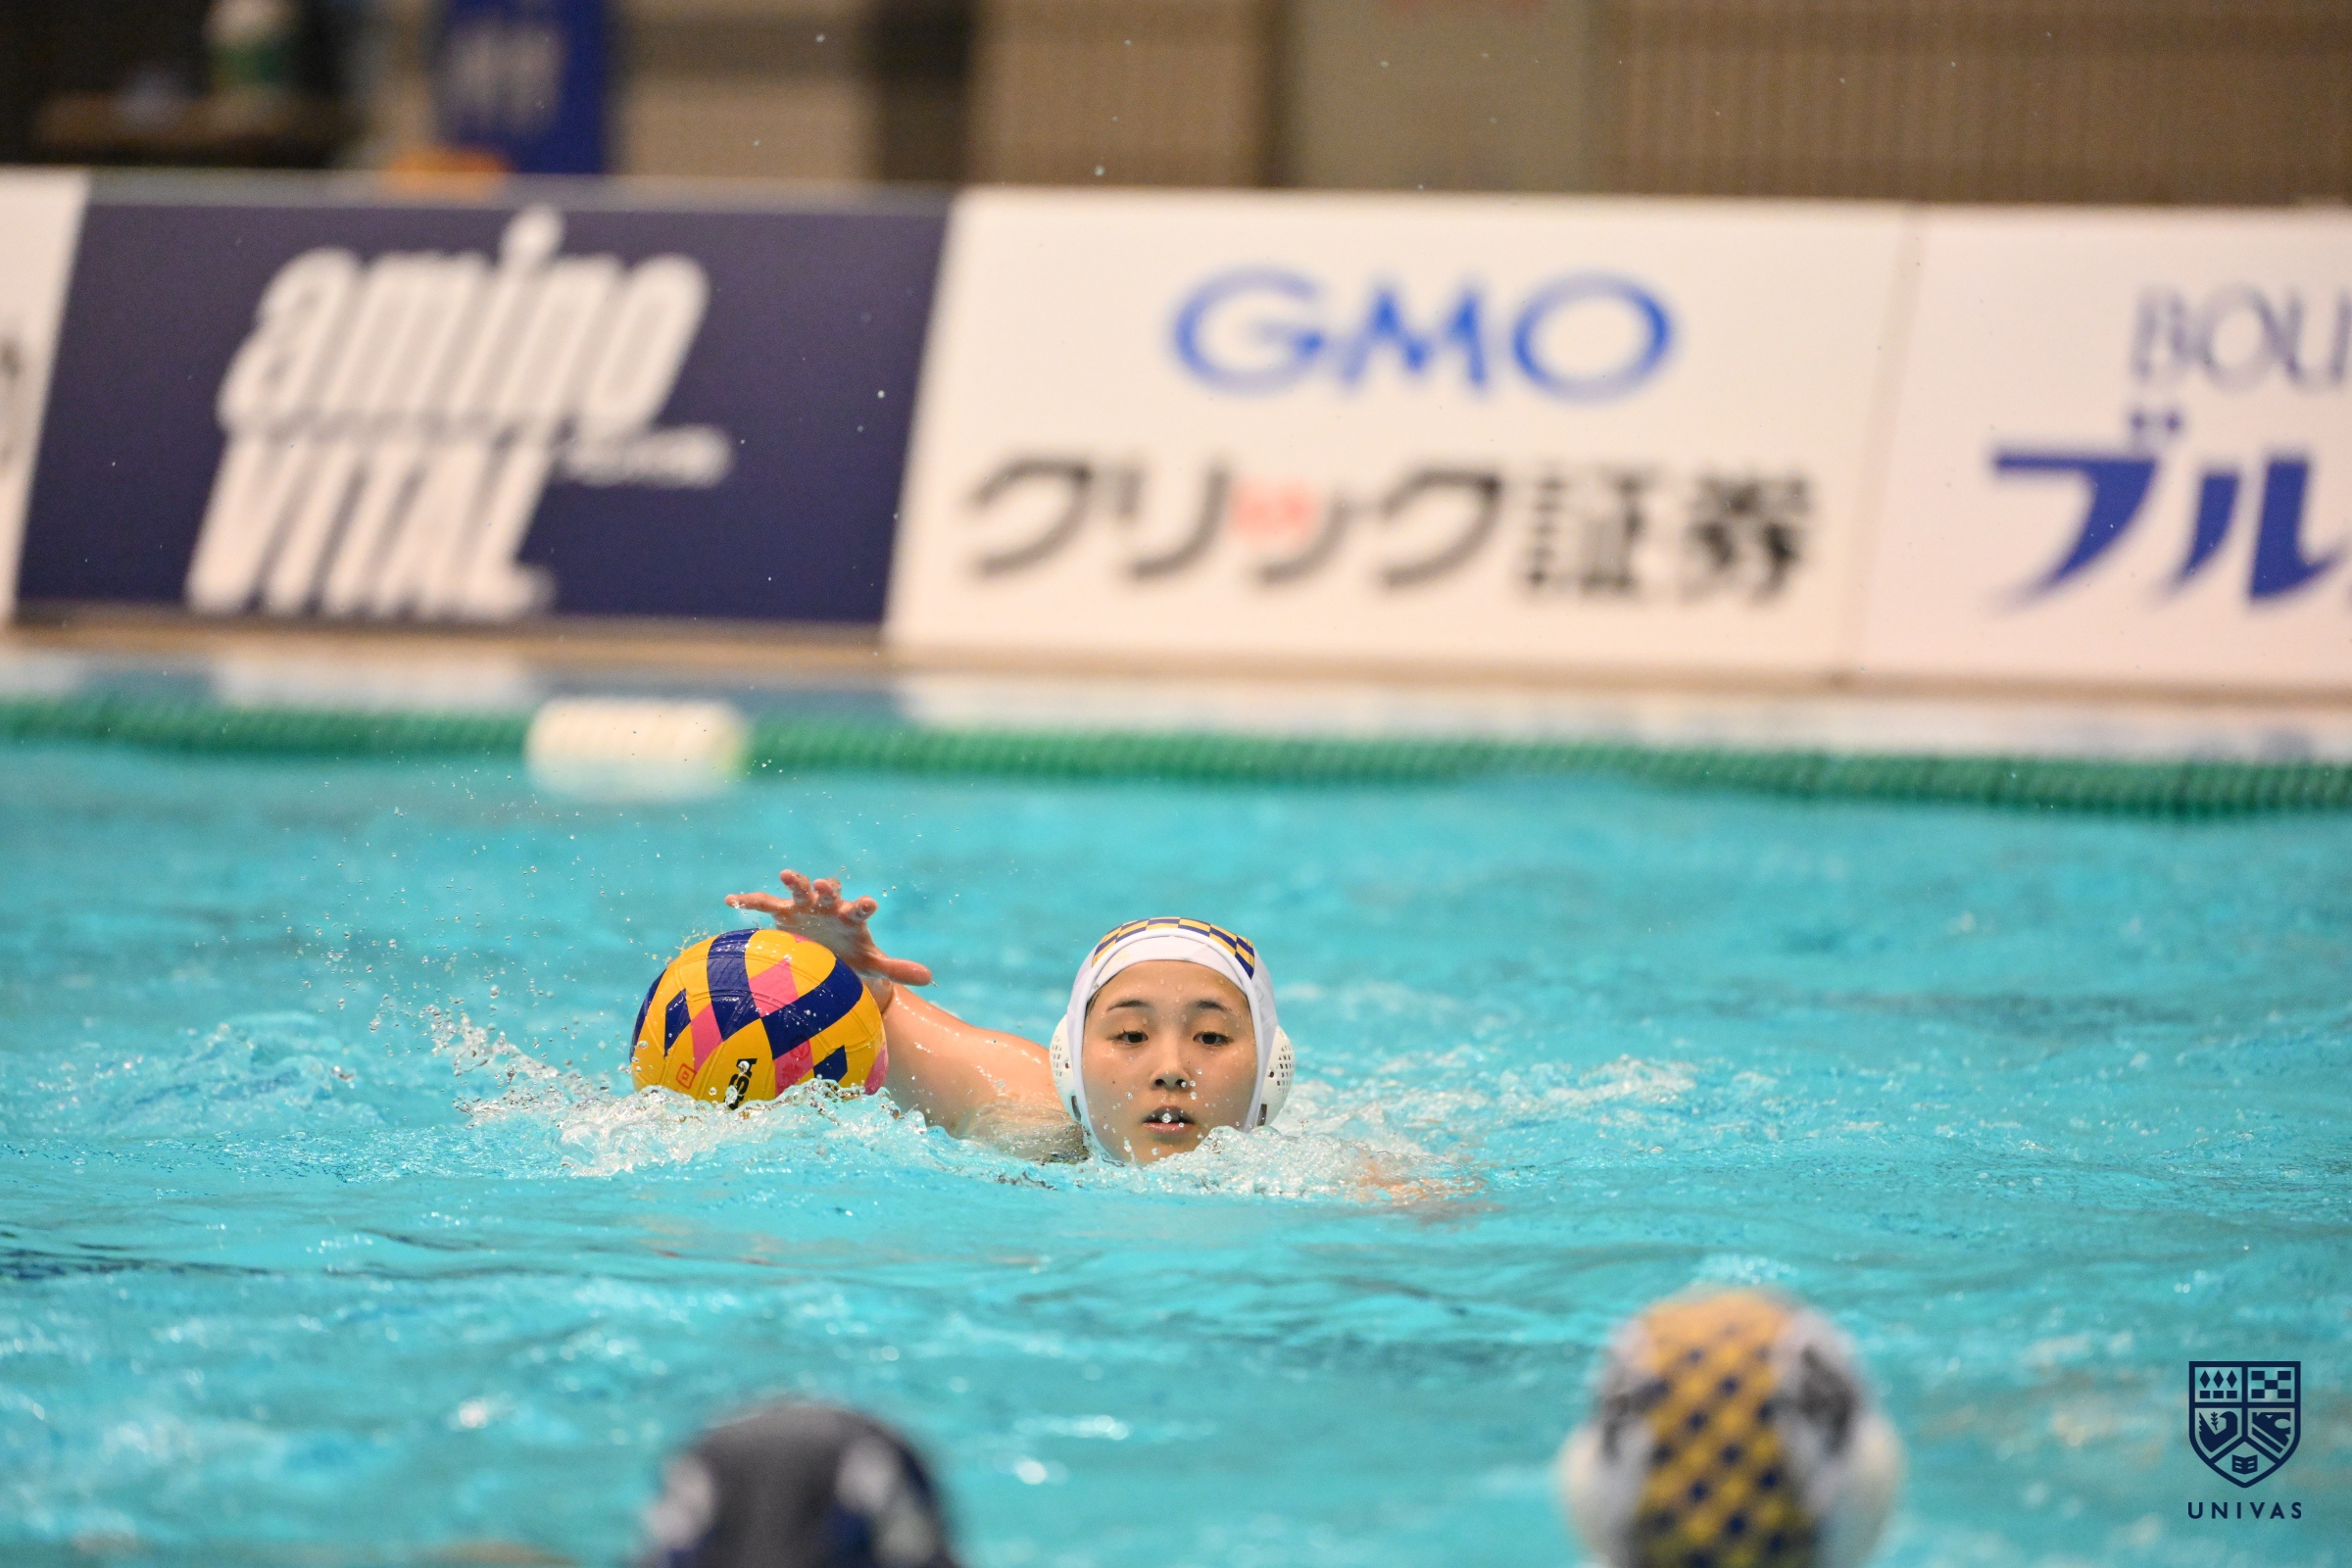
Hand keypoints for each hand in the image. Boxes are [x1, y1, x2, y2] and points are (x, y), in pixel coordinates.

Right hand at [725, 870, 932, 1009]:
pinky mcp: (782, 912)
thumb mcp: (872, 965)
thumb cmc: (852, 957)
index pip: (859, 909)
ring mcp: (804, 907)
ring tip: (786, 875)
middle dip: (825, 888)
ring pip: (798, 890)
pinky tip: (731, 900)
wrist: (827, 952)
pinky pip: (763, 904)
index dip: (863, 906)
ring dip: (794, 882)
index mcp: (851, 917)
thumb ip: (896, 969)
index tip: (870, 904)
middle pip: (828, 892)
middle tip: (825, 885)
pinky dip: (748, 900)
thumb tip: (930, 978)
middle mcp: (828, 906)